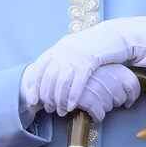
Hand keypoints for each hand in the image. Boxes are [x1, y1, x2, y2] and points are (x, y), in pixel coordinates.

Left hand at [23, 16, 145, 112]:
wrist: (113, 35)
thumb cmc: (93, 45)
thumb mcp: (73, 48)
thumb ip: (60, 60)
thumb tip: (49, 79)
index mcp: (57, 48)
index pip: (38, 69)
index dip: (33, 86)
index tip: (32, 100)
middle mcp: (64, 51)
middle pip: (49, 78)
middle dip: (47, 97)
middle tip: (49, 109)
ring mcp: (76, 56)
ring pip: (62, 82)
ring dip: (60, 100)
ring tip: (61, 111)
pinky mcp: (90, 61)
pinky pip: (78, 82)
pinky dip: (73, 96)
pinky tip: (71, 105)